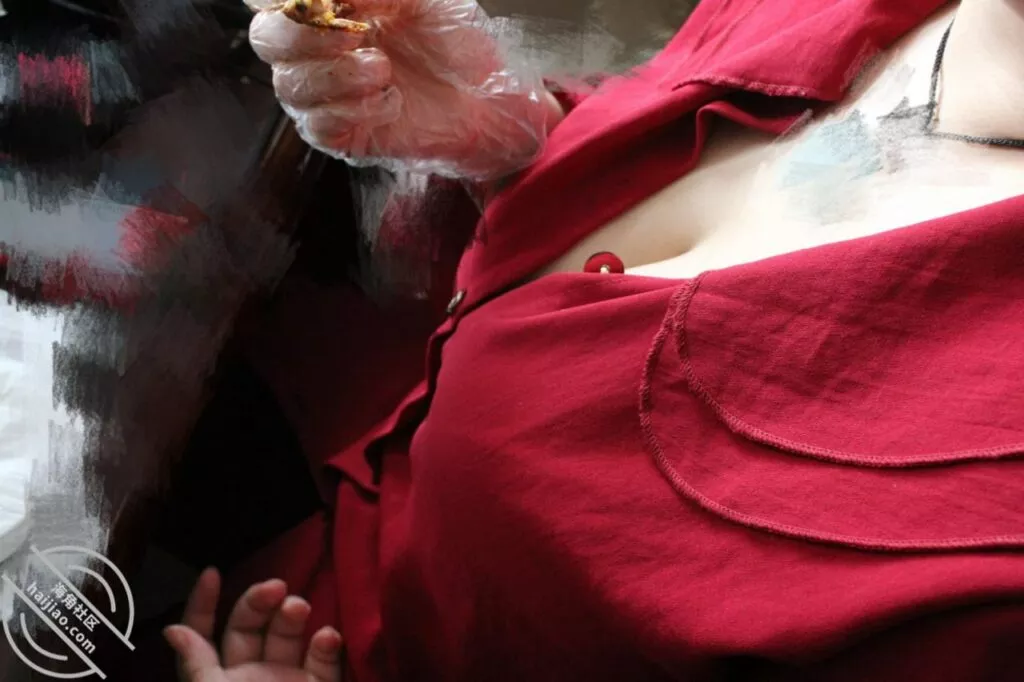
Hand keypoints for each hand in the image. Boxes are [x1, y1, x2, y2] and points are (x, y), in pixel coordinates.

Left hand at [164, 568, 344, 681]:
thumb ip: (196, 666)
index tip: (211, 573)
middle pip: (251, 627)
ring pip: (289, 637)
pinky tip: (327, 637)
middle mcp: (250, 677)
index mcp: (215, 681)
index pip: (204, 635)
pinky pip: (324, 664)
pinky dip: (327, 647)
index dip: (204, 605)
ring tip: (298, 609)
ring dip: (293, 617)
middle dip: (259, 602)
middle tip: (276, 590)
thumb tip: (173, 629)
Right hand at [246, 0, 561, 179]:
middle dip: (304, 37)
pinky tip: (390, 101)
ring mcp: (326, 96)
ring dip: (337, 76)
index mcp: (328, 11)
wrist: (486, 98)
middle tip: (354, 36)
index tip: (337, 5)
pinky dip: (354, 110)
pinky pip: (318, 126)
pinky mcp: (343, 136)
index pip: (276, 2)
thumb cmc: (452, 42)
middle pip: (267, 41)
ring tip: (383, 71)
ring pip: (289, 86)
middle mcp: (316, 52)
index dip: (292, 4)